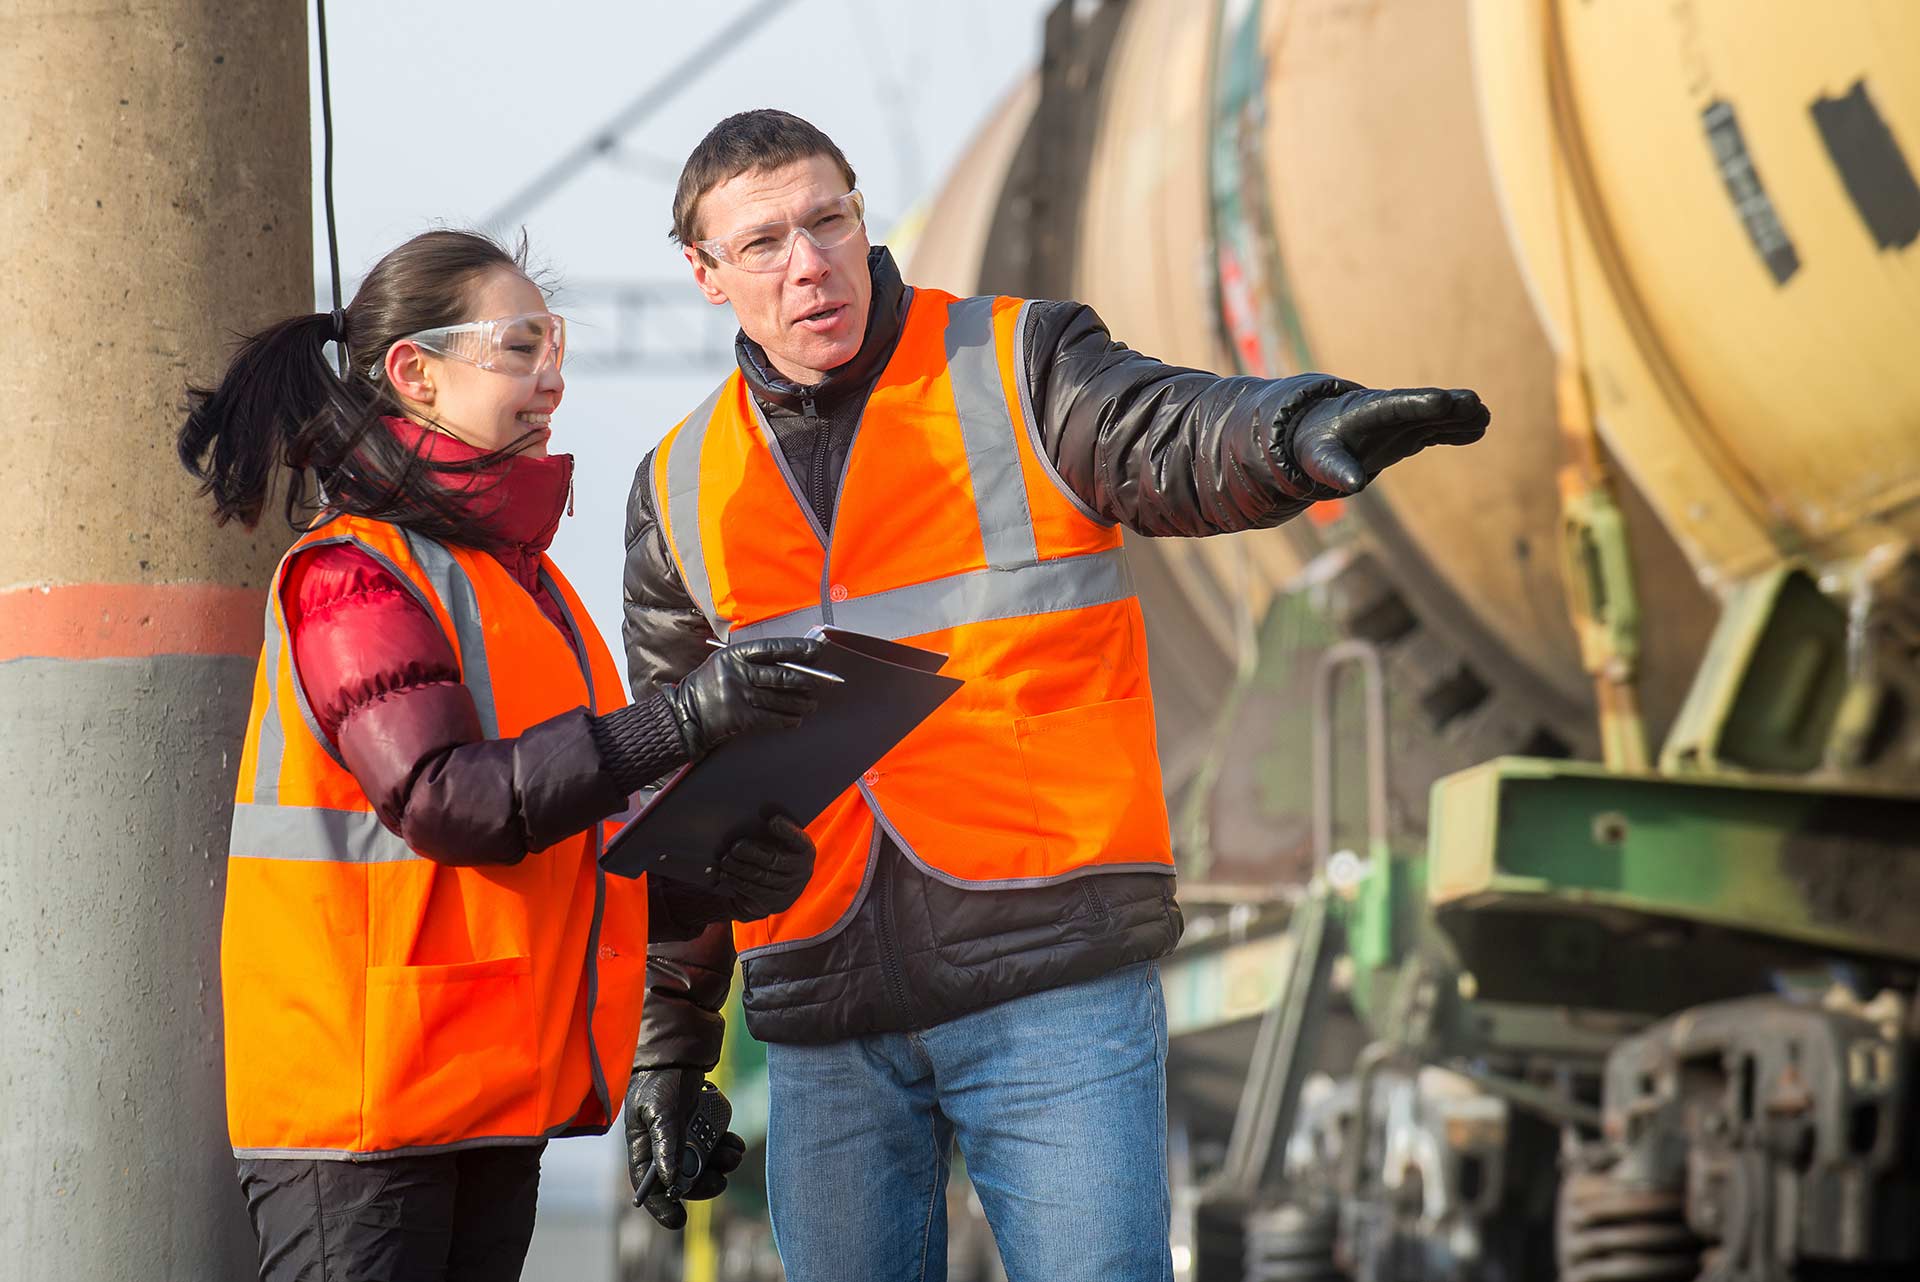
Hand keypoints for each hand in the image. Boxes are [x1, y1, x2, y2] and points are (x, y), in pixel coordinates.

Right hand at [625, 1069, 746, 1230]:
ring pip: (705, 1167)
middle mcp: (665, 1151)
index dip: (661, 1207)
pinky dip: (728, 1149)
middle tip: (720, 1182)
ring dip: (721, 1166)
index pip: (649, 1188)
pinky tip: (734, 1143)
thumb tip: (669, 1180)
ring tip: (732, 1156)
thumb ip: (664, 1144)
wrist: (680, 1055)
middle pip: (683, 1182)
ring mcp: (686, 1141)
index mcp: (643, 1151)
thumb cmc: (659, 1083)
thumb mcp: (658, 1112)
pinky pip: (718, 1149)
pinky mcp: (704, 1131)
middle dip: (703, 1184)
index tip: (678, 1221)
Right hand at [668, 637, 829, 758]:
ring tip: (811, 704)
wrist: (685, 713)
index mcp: (734, 654)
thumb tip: (793, 663)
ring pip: (780, 699)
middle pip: (781, 675)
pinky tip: (796, 719)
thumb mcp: (725, 664)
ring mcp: (738, 695)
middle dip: (807, 680)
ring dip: (801, 703)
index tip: (816, 651)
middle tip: (822, 683)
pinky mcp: (740, 717)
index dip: (797, 648)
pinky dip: (788, 719)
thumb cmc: (709, 686)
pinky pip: (772, 718)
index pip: (772, 648)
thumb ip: (753, 662)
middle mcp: (737, 672)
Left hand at [718, 814, 815, 921]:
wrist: (775, 891)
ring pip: (760, 877)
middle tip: (735, 847)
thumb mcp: (779, 843)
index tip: (772, 820)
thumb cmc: (774, 855)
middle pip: (774, 860)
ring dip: (739, 868)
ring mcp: (790, 889)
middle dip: (752, 853)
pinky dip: (737, 882)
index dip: (786, 830)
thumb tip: (760, 812)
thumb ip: (772, 831)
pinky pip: (753, 891)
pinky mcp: (775, 903)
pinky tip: (725, 874)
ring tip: (725, 860)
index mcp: (805, 850)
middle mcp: (802, 871)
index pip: (797, 839)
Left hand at [1284, 387, 1488, 494]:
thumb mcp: (1321, 460)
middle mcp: (1388, 413)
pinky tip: (1478, 429)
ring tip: (1484, 417)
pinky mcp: (1408, 432)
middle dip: (1446, 406)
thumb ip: (1337, 470)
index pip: (1394, 406)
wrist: (1319, 433)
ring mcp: (1401, 422)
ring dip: (1458, 417)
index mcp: (1364, 413)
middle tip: (1473, 403)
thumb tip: (1354, 485)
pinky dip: (1454, 431)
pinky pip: (1435, 430)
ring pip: (1434, 417)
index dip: (1419, 403)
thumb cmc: (1318, 447)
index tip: (1442, 400)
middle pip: (1421, 408)